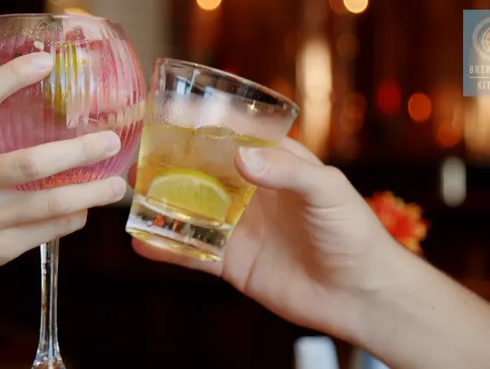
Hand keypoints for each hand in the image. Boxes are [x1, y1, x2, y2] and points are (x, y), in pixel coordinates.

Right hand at [0, 52, 127, 321]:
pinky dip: (73, 218)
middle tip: (111, 142)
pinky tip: (83, 210)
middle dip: (80, 152)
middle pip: (32, 163)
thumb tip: (40, 127)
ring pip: (51, 204)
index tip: (43, 63)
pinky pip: (48, 230)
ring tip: (116, 186)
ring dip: (91, 194)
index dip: (9, 78)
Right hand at [128, 137, 403, 337]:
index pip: (233, 138)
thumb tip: (242, 157)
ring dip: (161, 204)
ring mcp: (239, 229)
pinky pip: (193, 254)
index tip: (168, 116)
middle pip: (203, 173)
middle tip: (137, 156)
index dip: (203, 126)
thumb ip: (287, 171)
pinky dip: (168, 249)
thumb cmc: (353, 232)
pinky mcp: (233, 263)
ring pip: (191, 212)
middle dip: (170, 164)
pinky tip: (141, 243)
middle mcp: (251, 193)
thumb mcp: (328, 190)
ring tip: (129, 194)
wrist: (360, 294)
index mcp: (275, 166)